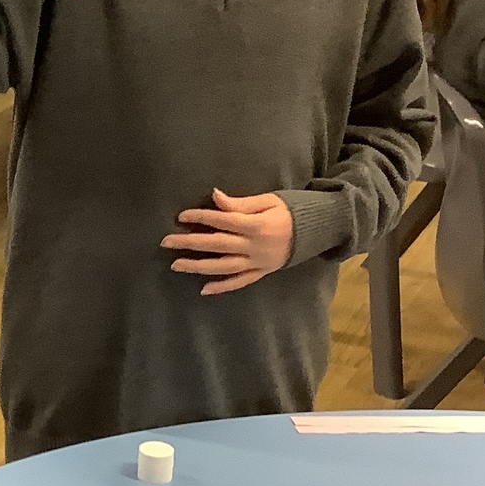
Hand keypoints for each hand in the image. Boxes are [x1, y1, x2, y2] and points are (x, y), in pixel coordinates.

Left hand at [161, 189, 293, 296]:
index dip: (202, 217)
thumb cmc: (290, 210)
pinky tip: (204, 289)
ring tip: (177, 265)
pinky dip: (222, 287)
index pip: (224, 221)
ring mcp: (258, 263)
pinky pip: (240, 282)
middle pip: (217, 245)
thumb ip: (240, 203)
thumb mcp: (269, 200)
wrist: (318, 231)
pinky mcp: (261, 272)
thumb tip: (214, 196)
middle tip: (166, 242)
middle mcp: (255, 247)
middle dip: (190, 243)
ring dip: (199, 266)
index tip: (181, 216)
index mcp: (257, 226)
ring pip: (224, 267)